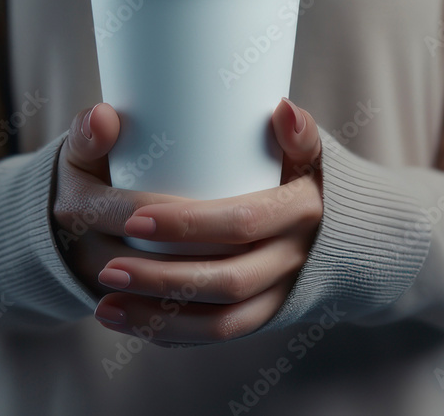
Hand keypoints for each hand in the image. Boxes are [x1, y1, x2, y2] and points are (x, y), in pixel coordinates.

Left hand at [55, 98, 323, 345]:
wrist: (338, 227)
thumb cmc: (300, 175)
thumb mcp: (304, 151)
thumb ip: (294, 131)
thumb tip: (281, 108)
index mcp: (303, 209)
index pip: (242, 222)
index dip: (188, 225)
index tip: (135, 218)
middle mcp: (295, 258)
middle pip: (227, 281)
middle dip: (162, 279)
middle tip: (107, 268)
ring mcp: (280, 294)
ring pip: (221, 322)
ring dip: (159, 318)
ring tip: (105, 305)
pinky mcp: (263, 316)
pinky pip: (218, 335)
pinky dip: (171, 335)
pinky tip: (128, 321)